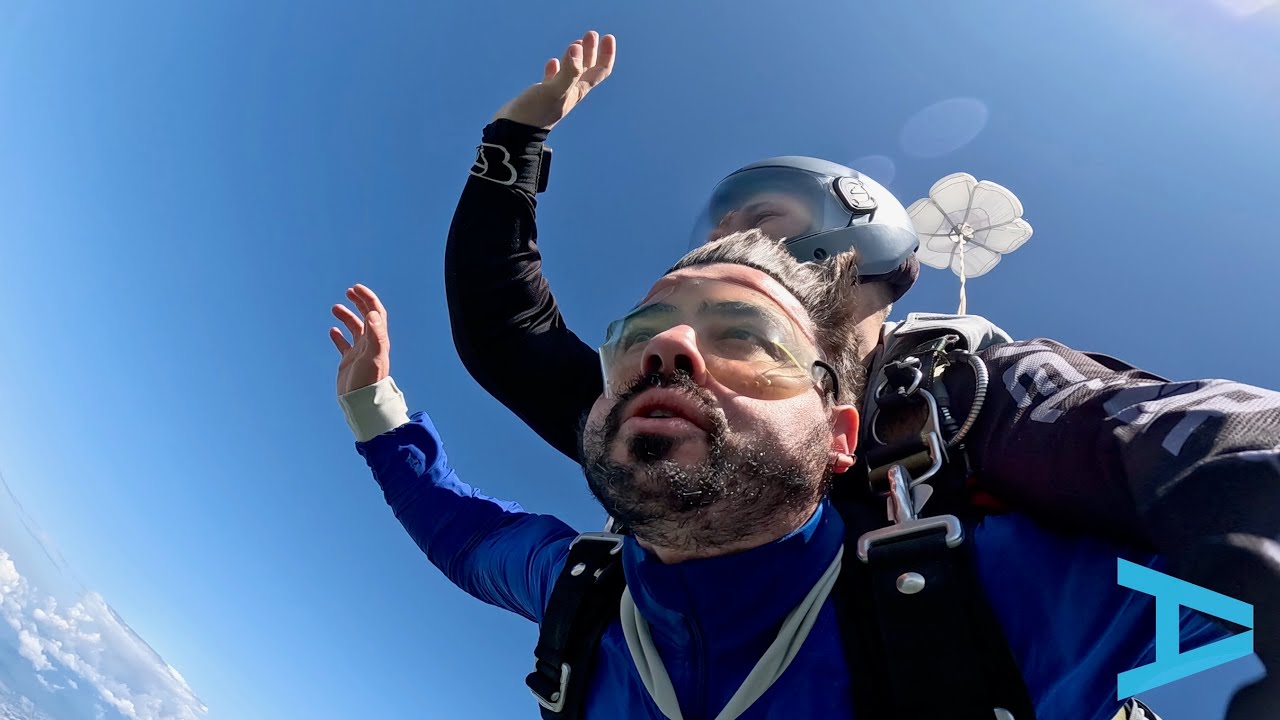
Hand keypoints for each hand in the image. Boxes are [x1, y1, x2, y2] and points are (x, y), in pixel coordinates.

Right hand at [330, 284, 390, 395]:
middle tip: (348, 292)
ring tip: (335, 308)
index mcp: (378, 339)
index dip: (368, 299)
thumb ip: (375, 335)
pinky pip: (344, 344)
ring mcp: (359, 352)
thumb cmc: (370, 379)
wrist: (362, 400)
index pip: (375, 313)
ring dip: (346, 317)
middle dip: (359, 303)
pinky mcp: (349, 361)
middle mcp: (370, 343)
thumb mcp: (374, 355)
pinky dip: (338, 336)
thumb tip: (372, 313)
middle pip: (366, 317)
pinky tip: (332, 330)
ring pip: (354, 329)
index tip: (356, 288)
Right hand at [492, 30, 615, 129]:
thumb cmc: (536, 112)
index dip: (606, 54)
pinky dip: (555, 69)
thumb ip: (569, 71)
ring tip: (576, 42)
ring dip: (575, 57)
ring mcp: (556, 94)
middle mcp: (570, 92)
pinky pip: (552, 79)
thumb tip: (577, 47)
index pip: (600, 70)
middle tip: (591, 34)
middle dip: (591, 51)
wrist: (515, 131)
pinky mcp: (541, 95)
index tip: (607, 37)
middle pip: (587, 69)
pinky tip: (553, 62)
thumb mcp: (555, 90)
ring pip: (571, 72)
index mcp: (578, 90)